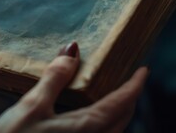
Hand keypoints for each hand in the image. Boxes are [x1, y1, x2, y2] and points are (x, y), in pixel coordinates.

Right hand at [0, 42, 148, 132]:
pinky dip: (102, 123)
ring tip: (112, 97)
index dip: (135, 85)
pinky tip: (87, 118)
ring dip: (117, 113)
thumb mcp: (31, 106)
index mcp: (86, 128)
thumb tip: (73, 50)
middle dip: (129, 99)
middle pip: (122, 119)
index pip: (121, 103)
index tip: (144, 70)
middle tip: (129, 82)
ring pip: (112, 131)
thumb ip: (54, 78)